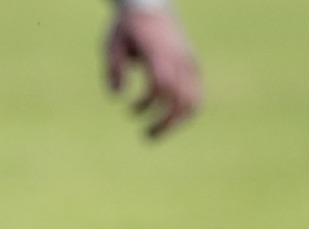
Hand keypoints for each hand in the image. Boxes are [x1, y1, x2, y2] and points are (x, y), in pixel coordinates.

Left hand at [104, 6, 200, 137]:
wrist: (150, 5)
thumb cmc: (127, 28)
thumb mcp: (112, 46)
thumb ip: (113, 70)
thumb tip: (117, 97)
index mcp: (158, 53)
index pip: (163, 85)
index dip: (149, 103)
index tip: (130, 110)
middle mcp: (177, 58)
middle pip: (181, 98)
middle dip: (165, 123)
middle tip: (145, 137)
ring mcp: (187, 61)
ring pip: (193, 99)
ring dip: (177, 122)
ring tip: (156, 133)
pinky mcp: (191, 64)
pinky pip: (196, 92)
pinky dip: (185, 110)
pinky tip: (169, 121)